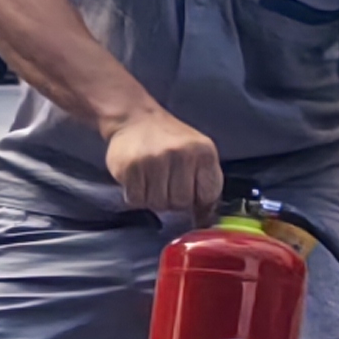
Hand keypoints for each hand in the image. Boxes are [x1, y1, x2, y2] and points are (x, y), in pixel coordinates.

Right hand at [101, 101, 223, 215]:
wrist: (135, 118)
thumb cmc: (170, 140)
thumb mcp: (196, 153)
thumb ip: (205, 183)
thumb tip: (206, 221)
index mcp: (203, 151)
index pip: (208, 196)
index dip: (198, 200)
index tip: (189, 193)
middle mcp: (181, 154)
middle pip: (181, 203)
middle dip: (173, 200)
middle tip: (165, 184)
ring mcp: (154, 160)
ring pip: (157, 204)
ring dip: (153, 199)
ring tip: (151, 180)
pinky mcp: (130, 167)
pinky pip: (136, 200)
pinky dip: (136, 196)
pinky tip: (138, 180)